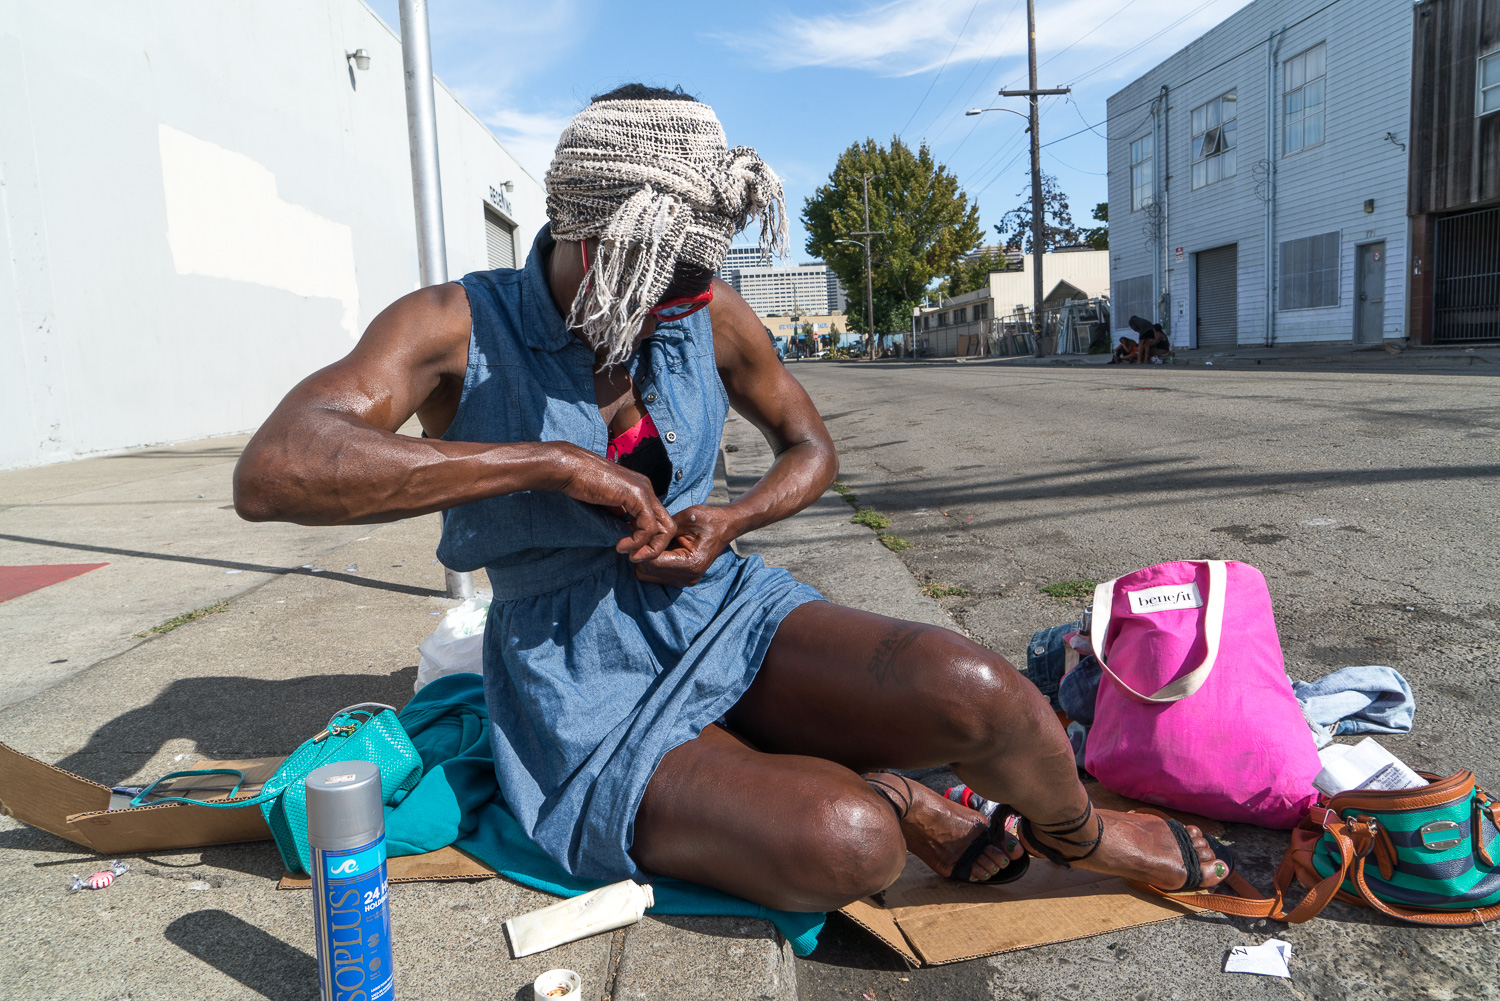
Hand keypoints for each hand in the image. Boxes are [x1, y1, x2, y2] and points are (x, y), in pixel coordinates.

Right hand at [551, 444, 673, 560]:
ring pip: (664, 529)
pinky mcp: (636, 495)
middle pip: (668, 526)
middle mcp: (647, 489)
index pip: (660, 521)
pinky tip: (621, 546)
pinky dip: (637, 542)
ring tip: (628, 553)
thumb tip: (627, 532)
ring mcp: (644, 491)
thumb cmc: (581, 485)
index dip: (650, 542)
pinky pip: (648, 527)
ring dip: (648, 549)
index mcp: (641, 490)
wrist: (570, 470)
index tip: (631, 551)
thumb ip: (621, 515)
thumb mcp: (607, 504)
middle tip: (635, 558)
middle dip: (655, 548)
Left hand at [633, 505, 736, 586]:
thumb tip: (636, 533)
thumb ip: (662, 529)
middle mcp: (687, 577)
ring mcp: (685, 580)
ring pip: (646, 575)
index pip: (652, 563)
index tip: (631, 532)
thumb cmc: (709, 519)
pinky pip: (654, 574)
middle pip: (646, 572)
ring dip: (643, 558)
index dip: (639, 548)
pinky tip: (654, 546)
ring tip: (646, 539)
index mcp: (690, 564)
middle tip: (636, 534)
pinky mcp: (681, 579)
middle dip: (639, 553)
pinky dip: (649, 561)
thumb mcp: (686, 517)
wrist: (726, 527)